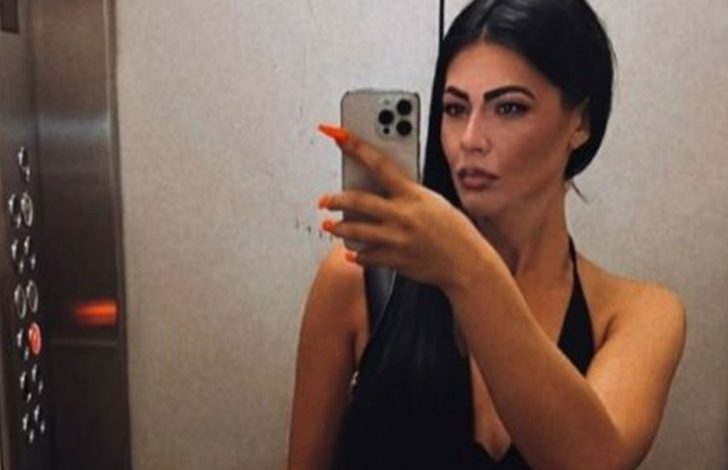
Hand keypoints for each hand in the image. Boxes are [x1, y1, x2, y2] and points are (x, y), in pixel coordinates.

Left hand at [317, 124, 490, 290]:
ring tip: (330, 225)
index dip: (356, 146)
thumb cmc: (456, 231)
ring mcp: (396, 240)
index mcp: (413, 195)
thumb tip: (383, 186)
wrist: (467, 264)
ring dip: (338, 228)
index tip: (338, 135)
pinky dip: (358, 253)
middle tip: (326, 200)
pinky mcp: (395, 260)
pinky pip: (367, 256)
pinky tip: (353, 251)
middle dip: (336, 200)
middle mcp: (402, 216)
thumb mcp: (434, 202)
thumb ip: (408, 194)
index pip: (378, 163)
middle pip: (358, 201)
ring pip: (355, 231)